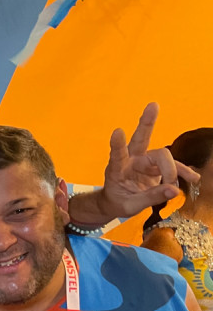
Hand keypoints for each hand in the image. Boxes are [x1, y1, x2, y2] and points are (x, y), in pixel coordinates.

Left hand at [98, 103, 198, 219]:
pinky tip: (193, 178)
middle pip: (140, 138)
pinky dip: (183, 172)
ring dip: (172, 169)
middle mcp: (131, 160)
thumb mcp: (130, 205)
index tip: (117, 132)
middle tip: (153, 105)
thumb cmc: (118, 201)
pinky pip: (173, 165)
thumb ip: (150, 198)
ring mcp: (144, 161)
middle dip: (147, 122)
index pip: (117, 154)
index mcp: (117, 169)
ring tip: (174, 187)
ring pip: (162, 155)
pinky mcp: (156, 165)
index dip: (117, 144)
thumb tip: (174, 190)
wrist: (117, 202)